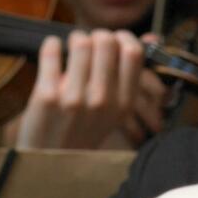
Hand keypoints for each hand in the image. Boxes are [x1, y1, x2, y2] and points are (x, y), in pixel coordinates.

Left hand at [13, 30, 148, 151]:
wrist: (51, 161)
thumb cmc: (84, 128)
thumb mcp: (114, 110)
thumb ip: (128, 75)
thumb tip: (151, 36)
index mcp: (123, 103)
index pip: (133, 52)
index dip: (123, 37)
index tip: (113, 40)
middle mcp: (102, 100)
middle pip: (106, 41)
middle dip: (96, 36)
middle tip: (87, 43)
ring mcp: (74, 98)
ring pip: (80, 42)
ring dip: (74, 38)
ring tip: (70, 47)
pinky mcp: (46, 96)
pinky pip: (52, 50)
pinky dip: (51, 44)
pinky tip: (52, 50)